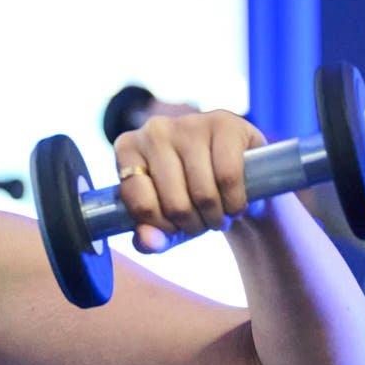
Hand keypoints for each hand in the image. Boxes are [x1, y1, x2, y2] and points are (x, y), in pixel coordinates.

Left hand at [112, 108, 264, 252]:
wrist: (236, 174)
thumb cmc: (190, 199)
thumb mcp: (166, 223)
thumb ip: (149, 239)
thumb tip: (149, 241)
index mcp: (127, 149)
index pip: (141, 205)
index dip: (163, 227)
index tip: (174, 227)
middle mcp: (154, 130)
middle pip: (174, 203)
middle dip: (193, 224)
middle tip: (202, 223)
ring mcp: (189, 123)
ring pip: (202, 192)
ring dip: (215, 217)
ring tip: (218, 215)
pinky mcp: (224, 122)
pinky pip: (228, 176)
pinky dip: (235, 201)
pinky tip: (235, 203)